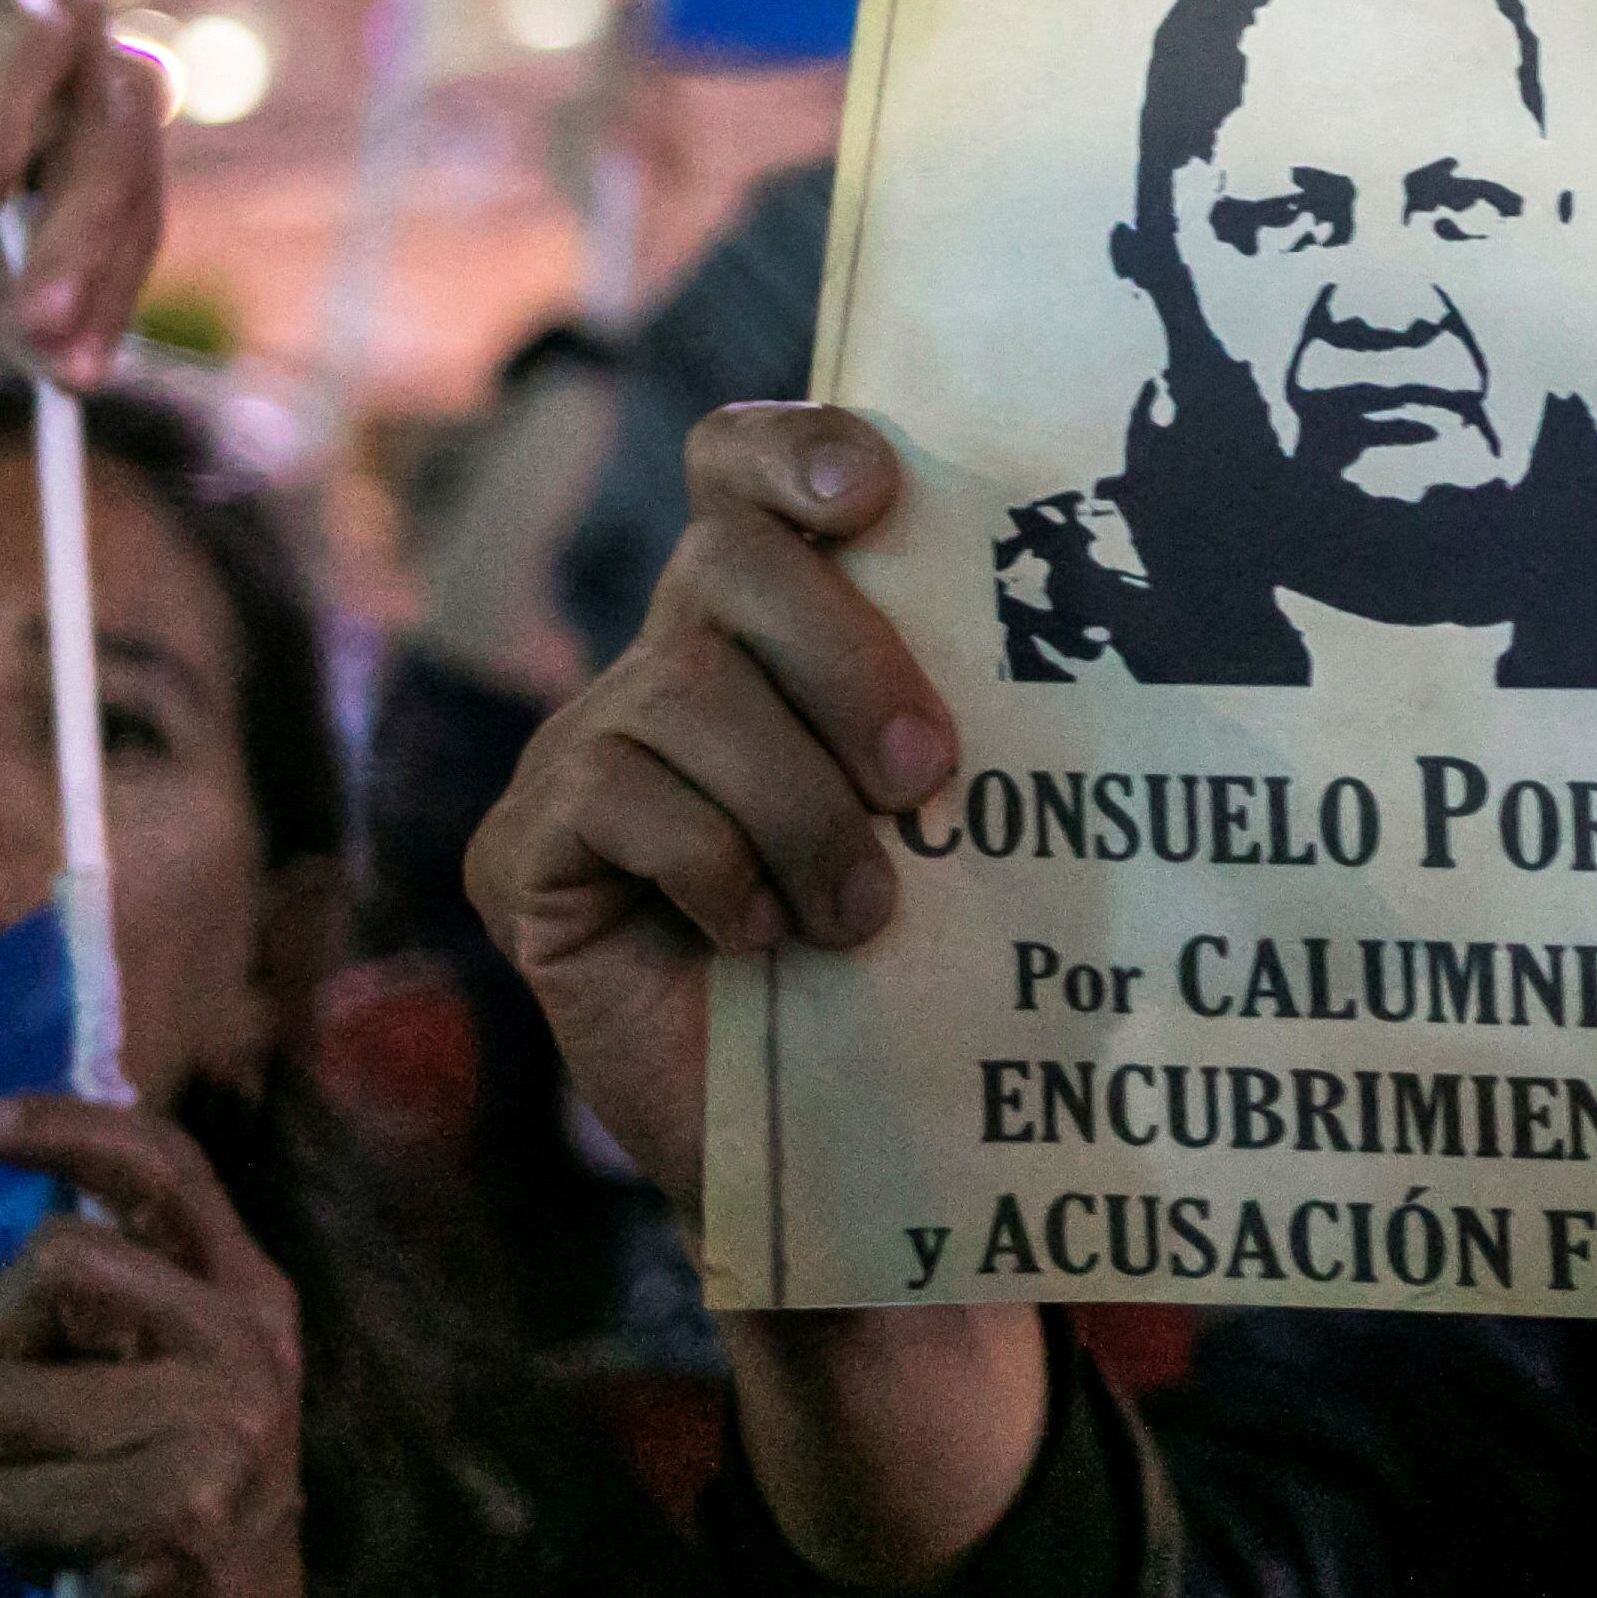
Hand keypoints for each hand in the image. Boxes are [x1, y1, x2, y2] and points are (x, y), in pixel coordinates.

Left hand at [0, 1093, 306, 1597]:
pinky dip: (17, 1533)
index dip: (63, 1129)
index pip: (164, 1170)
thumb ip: (135, 1287)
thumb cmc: (163, 1491)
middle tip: (34, 1425)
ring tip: (62, 1502)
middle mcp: (251, 1341)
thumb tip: (56, 1193)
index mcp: (248, 1292)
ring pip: (9, 1400)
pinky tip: (78, 1550)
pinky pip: (14, 1498)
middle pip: (55, 1264)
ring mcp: (228, 1422)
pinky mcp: (185, 1507)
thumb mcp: (168, 1369)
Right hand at [463, 402, 950, 1217]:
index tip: (878, 495)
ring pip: (685, 695)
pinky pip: (618, 800)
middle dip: (846, 659)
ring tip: (862, 911)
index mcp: (769, 635)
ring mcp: (579, 754)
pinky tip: (759, 937)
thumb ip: (960, 703)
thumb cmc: (917, 962)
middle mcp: (663, 668)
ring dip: (799, 807)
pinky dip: (717, 870)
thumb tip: (1073, 615)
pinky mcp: (523, 851)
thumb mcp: (955, 812)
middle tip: (925, 775)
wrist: (841, 1144)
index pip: (741, 475)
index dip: (794, 453)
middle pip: (728, 567)